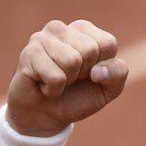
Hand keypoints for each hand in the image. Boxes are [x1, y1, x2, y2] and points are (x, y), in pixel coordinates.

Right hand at [6, 20, 128, 135]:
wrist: (46, 116)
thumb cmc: (78, 96)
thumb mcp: (108, 88)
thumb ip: (118, 73)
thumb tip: (99, 71)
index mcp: (85, 30)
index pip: (108, 43)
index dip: (102, 66)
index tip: (89, 73)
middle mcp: (62, 28)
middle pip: (90, 50)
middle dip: (84, 73)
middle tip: (70, 78)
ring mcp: (42, 38)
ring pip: (72, 61)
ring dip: (67, 80)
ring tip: (57, 79)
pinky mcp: (28, 54)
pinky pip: (55, 76)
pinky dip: (54, 89)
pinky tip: (44, 85)